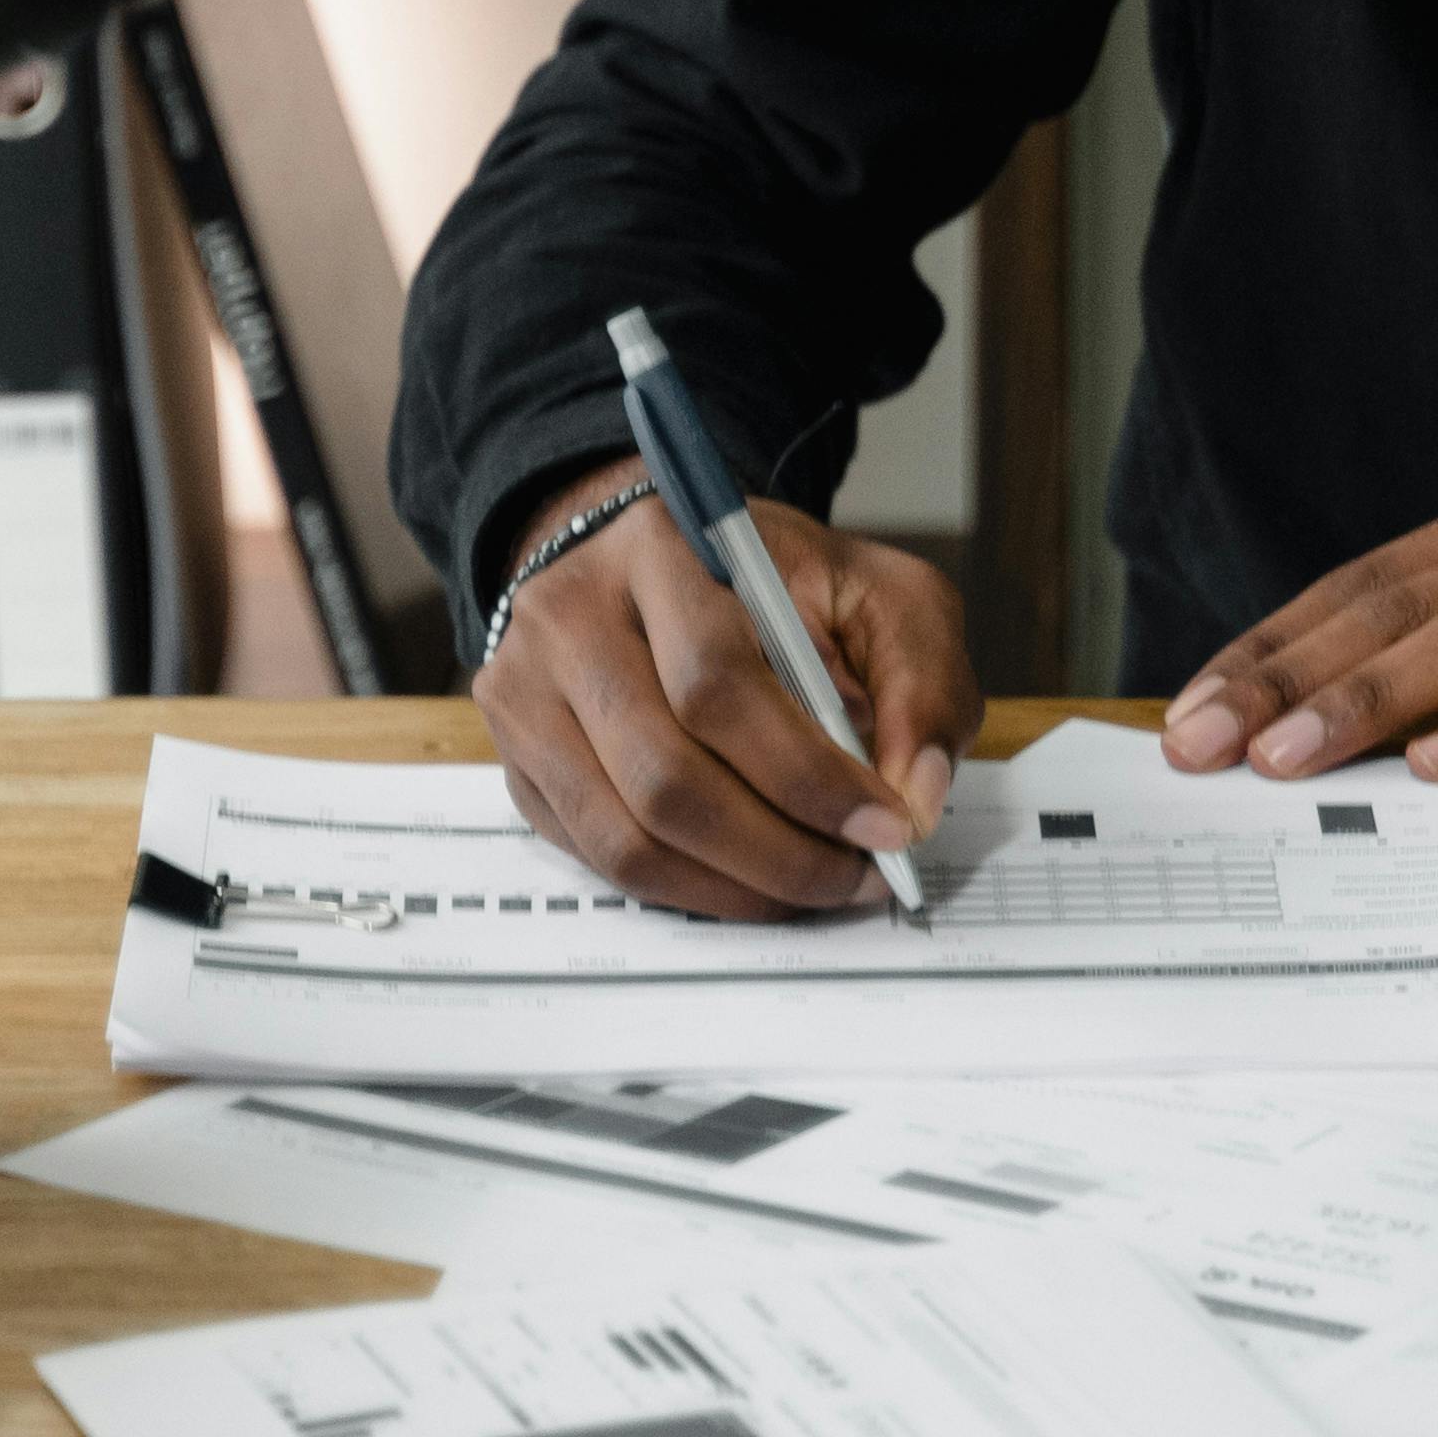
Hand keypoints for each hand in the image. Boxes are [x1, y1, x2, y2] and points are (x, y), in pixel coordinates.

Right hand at [476, 456, 978, 918]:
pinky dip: (688, 889)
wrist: (656, 562)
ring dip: (736, 887)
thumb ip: (919, 683)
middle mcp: (571, 616)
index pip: (717, 683)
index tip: (886, 826)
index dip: (806, 773)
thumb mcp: (879, 593)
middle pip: (664, 775)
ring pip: (625, 834)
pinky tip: (752, 882)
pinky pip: (597, 858)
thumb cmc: (778, 582)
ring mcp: (527, 694)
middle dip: (779, 850)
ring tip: (814, 887)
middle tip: (857, 877)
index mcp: (660, 547)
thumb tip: (913, 797)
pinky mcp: (518, 762)